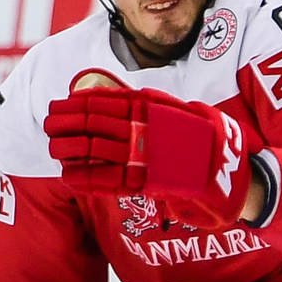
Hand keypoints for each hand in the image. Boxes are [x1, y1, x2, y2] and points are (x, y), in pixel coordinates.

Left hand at [45, 85, 261, 227]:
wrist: (233, 175)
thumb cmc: (208, 142)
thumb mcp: (184, 112)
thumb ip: (155, 105)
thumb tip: (122, 98)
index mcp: (154, 108)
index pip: (106, 101)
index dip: (78, 103)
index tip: (60, 104)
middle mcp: (146, 129)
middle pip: (93, 122)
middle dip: (66, 122)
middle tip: (48, 123)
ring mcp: (145, 156)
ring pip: (95, 149)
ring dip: (68, 147)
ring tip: (52, 147)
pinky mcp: (147, 183)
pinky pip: (107, 180)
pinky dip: (84, 178)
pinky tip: (68, 176)